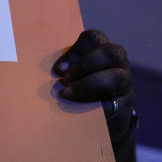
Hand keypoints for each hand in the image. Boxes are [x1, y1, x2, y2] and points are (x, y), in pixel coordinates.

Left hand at [52, 29, 134, 143]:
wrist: (100, 123)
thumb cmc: (79, 93)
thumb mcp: (72, 76)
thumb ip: (63, 69)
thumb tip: (34, 68)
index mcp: (103, 51)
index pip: (94, 38)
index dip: (75, 50)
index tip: (57, 69)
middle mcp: (119, 63)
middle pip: (109, 53)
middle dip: (84, 65)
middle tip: (63, 80)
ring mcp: (126, 84)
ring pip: (116, 77)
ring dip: (88, 84)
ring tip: (67, 94)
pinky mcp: (126, 106)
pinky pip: (116, 103)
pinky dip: (98, 106)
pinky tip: (82, 110)